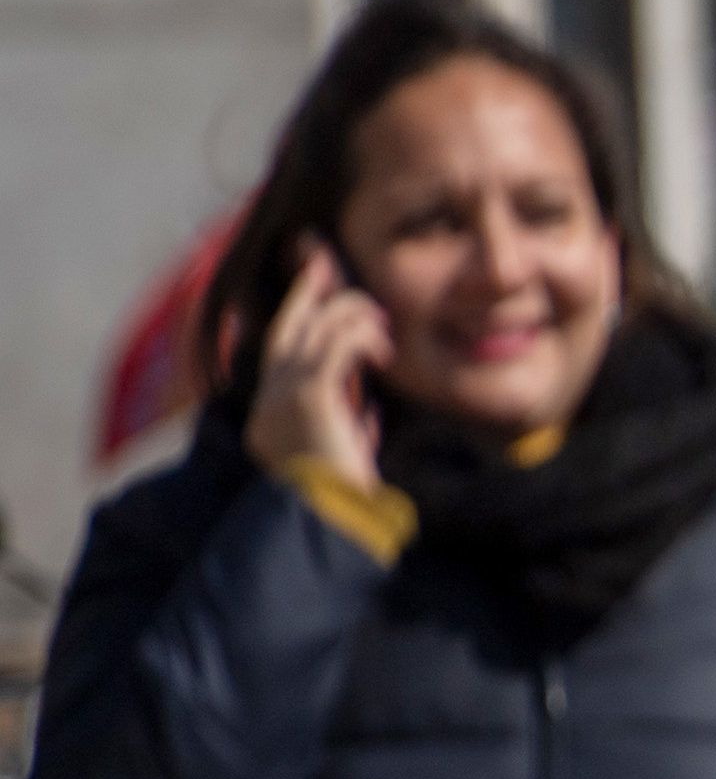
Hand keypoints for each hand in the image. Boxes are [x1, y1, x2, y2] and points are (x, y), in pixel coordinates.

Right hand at [245, 246, 389, 489]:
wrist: (332, 517)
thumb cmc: (345, 495)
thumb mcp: (341, 453)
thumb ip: (344, 426)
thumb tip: (365, 413)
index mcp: (270, 411)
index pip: (279, 348)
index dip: (296, 312)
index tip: (314, 284)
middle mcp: (268, 397)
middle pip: (288, 327)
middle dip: (307, 290)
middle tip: (326, 261)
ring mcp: (284, 394)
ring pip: (316, 329)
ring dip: (353, 317)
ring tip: (382, 328)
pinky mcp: (311, 395)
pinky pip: (337, 346)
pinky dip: (362, 338)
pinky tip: (383, 349)